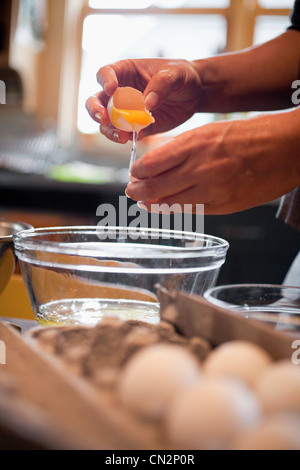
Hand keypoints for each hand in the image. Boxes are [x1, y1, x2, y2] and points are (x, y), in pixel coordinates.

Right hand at [85, 58, 201, 143]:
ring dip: (109, 130)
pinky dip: (126, 138)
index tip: (111, 89)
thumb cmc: (182, 75)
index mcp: (126, 72)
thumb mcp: (175, 73)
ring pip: (107, 122)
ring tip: (121, 136)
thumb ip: (161, 84)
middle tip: (104, 119)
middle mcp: (121, 92)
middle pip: (97, 101)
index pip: (105, 73)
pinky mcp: (137, 127)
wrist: (195, 94)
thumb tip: (147, 103)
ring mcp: (127, 112)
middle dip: (95, 111)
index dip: (104, 81)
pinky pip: (125, 134)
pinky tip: (133, 139)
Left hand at [125, 110, 299, 214]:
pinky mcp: (225, 206)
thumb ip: (184, 148)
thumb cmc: (251, 135)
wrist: (287, 149)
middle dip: (138, 191)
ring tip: (144, 202)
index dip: (138, 171)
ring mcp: (213, 190)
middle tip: (131, 191)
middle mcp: (201, 168)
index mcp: (196, 142)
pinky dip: (175, 210)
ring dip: (153, 203)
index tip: (134, 173)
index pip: (152, 162)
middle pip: (156, 186)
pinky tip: (167, 207)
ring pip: (171, 203)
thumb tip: (158, 164)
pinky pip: (192, 210)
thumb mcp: (211, 132)